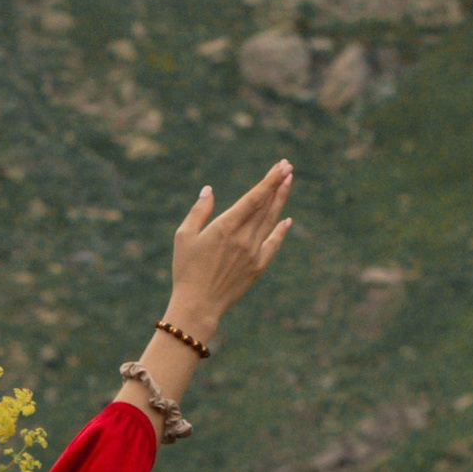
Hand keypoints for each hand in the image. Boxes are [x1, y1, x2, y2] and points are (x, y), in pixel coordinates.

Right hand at [164, 159, 292, 340]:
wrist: (198, 305)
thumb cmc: (186, 270)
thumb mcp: (184, 236)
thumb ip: (199, 211)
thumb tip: (209, 191)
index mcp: (225, 227)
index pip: (254, 198)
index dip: (269, 181)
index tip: (281, 166)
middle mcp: (244, 238)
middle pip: (266, 206)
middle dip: (278, 184)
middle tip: (288, 167)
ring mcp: (253, 253)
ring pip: (271, 221)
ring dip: (280, 201)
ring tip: (288, 183)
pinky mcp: (257, 267)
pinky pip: (273, 244)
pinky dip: (281, 231)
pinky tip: (286, 220)